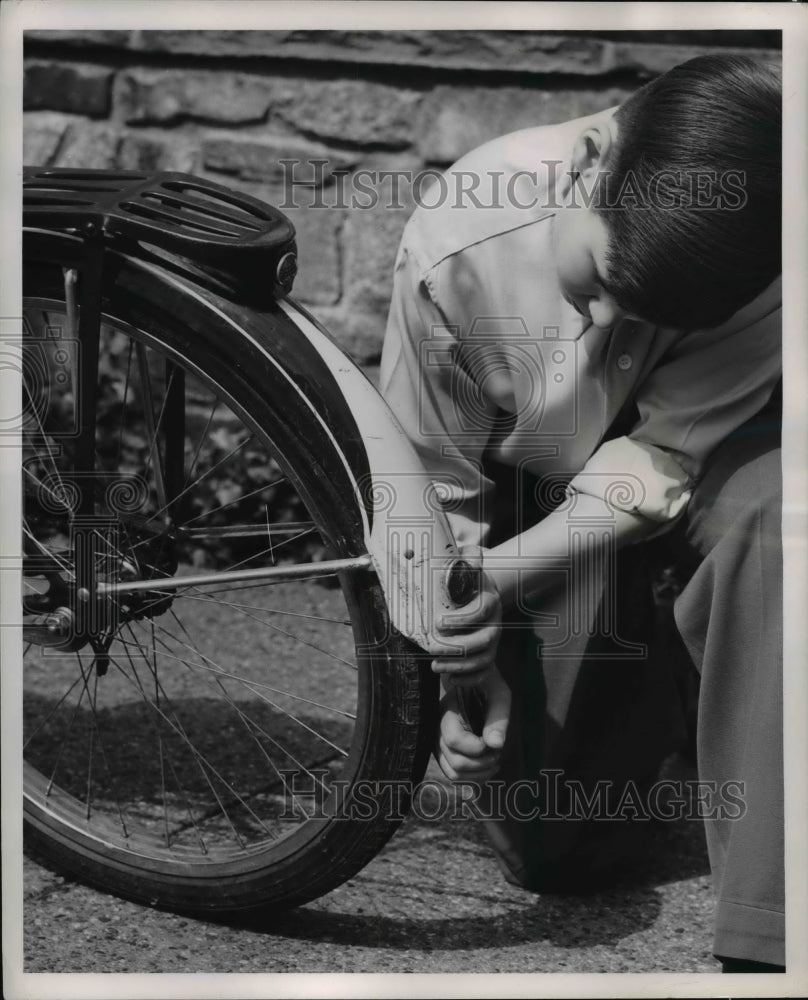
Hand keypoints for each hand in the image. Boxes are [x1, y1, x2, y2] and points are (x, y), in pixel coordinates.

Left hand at [431, 548, 501, 687]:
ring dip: (460, 667)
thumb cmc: (464, 579)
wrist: (477, 591)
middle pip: (486, 639)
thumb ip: (467, 558)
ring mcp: (493, 640)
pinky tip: (450, 679)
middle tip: (433, 648)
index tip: (437, 622)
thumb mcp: (465, 565)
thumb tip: (470, 552)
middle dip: (458, 647)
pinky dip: (469, 680)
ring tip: (435, 666)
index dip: (461, 619)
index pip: (481, 611)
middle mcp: (495, 621)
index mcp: (489, 599)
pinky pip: (485, 673)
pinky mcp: (488, 654)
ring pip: (485, 659)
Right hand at [434, 667, 510, 781]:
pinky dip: (475, 777)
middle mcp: (436, 731)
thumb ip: (497, 718)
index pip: (455, 740)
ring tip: (495, 759)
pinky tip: (490, 765)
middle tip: (498, 751)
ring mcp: (438, 744)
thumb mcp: (498, 694)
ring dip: (480, 773)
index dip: (478, 747)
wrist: (475, 684)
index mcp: (446, 712)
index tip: (492, 740)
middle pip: (456, 762)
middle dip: (483, 762)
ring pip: (454, 774)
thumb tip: (497, 745)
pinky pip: (455, 775)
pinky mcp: (444, 754)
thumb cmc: (489, 686)